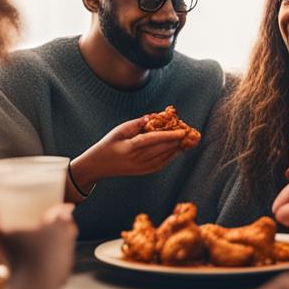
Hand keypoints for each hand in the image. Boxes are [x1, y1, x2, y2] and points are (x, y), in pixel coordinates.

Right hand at [0, 203, 77, 286]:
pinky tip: (39, 267)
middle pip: (69, 230)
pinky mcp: (64, 275)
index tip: (53, 212)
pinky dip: (51, 265)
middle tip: (47, 228)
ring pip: (65, 248)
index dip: (60, 210)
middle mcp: (67, 242)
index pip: (64, 214)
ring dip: (55, 247)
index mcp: (58, 227)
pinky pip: (60, 267)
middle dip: (59, 228)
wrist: (33, 288)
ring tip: (40, 248)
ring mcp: (67, 260)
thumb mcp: (1, 239)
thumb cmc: (20, 258)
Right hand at [69, 116, 187, 189]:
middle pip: (163, 149)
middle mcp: (138, 160)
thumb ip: (137, 123)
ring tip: (188, 139)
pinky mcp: (145, 171)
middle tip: (190, 132)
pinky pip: (163, 163)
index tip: (183, 130)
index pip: (154, 140)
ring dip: (177, 148)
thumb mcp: (119, 130)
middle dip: (178, 140)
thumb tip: (153, 117)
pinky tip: (178, 148)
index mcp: (130, 148)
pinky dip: (172, 155)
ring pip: (165, 157)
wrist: (99, 165)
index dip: (170, 135)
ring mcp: (142, 168)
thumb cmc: (109, 144)